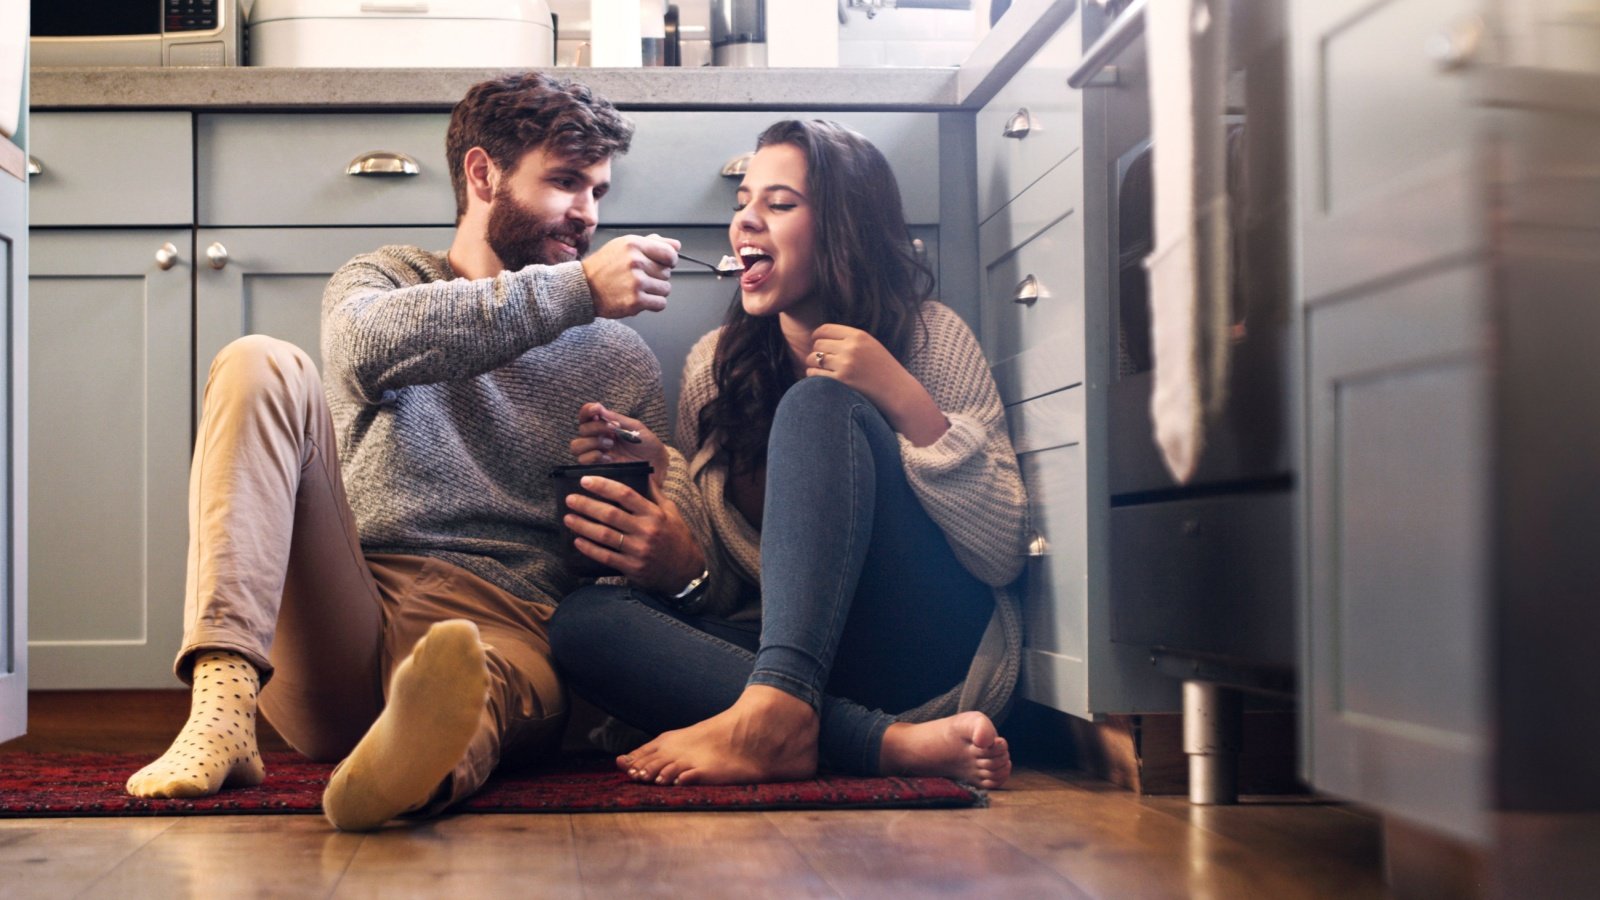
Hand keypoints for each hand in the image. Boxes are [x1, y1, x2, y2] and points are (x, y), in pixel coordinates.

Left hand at [563, 475, 704, 593]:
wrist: (685, 571)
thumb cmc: (677, 537)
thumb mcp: (671, 512)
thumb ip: (655, 493)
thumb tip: (644, 472)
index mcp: (654, 514)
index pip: (625, 494)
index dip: (603, 486)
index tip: (585, 480)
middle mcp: (646, 530)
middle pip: (610, 514)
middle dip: (586, 505)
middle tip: (571, 499)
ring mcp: (638, 550)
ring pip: (604, 535)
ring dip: (583, 525)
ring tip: (568, 518)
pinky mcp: (632, 567)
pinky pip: (606, 556)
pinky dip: (589, 548)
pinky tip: (578, 541)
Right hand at [570, 401, 668, 488]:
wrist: (656, 465)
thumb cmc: (648, 445)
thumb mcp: (636, 427)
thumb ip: (617, 418)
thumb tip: (599, 409)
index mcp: (605, 426)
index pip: (586, 416)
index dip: (587, 411)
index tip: (596, 410)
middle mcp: (597, 438)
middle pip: (582, 429)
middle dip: (596, 427)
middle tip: (613, 430)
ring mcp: (596, 453)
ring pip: (577, 445)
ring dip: (593, 442)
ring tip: (611, 444)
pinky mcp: (597, 468)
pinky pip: (582, 460)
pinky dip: (593, 456)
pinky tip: (608, 457)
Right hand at [581, 234, 680, 318]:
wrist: (583, 288)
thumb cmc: (604, 267)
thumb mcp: (624, 246)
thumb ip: (653, 244)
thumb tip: (676, 246)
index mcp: (633, 244)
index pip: (670, 254)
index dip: (670, 261)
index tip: (663, 264)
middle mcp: (635, 262)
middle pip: (667, 273)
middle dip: (657, 276)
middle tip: (638, 278)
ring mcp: (636, 282)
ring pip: (665, 289)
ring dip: (655, 291)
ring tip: (636, 288)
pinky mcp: (635, 301)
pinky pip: (660, 304)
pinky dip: (653, 304)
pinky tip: (638, 299)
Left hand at [808, 323, 949, 446]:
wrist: (897, 391)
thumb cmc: (883, 370)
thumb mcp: (870, 346)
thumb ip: (850, 340)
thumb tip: (820, 338)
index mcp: (858, 336)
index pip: (825, 329)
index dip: (816, 336)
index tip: (816, 342)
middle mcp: (851, 348)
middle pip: (818, 345)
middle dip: (816, 352)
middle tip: (821, 360)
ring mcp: (845, 365)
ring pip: (813, 359)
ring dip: (813, 364)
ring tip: (820, 369)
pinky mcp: (841, 381)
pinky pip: (814, 374)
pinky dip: (813, 376)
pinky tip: (820, 379)